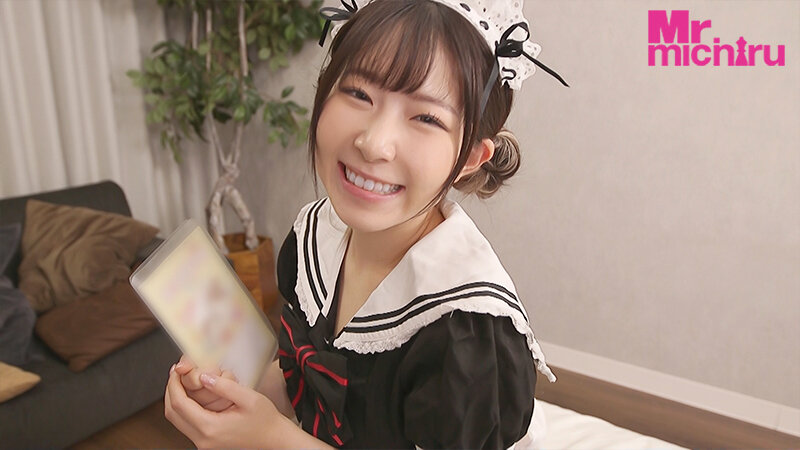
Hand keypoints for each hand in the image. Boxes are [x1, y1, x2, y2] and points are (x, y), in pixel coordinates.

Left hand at [164, 364, 289, 447]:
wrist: (274, 439)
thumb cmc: (266, 421)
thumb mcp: (249, 398)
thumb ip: (225, 386)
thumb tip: (204, 377)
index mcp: (211, 428)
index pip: (180, 405)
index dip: (173, 385)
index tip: (176, 370)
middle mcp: (203, 439)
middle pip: (172, 414)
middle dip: (170, 391)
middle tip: (175, 373)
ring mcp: (204, 443)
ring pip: (177, 421)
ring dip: (176, 399)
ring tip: (182, 381)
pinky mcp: (207, 442)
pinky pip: (186, 424)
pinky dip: (184, 408)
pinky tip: (192, 395)